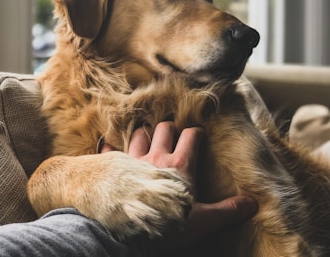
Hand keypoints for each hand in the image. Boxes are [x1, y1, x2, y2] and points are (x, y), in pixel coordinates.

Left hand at [101, 121, 257, 241]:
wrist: (130, 234)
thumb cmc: (168, 227)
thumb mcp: (203, 221)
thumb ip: (227, 211)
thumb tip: (252, 203)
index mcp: (180, 165)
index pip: (191, 136)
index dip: (196, 132)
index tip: (199, 134)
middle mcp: (156, 157)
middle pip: (164, 128)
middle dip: (170, 128)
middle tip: (173, 134)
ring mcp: (133, 160)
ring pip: (139, 134)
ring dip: (144, 133)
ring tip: (148, 138)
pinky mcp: (114, 168)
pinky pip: (110, 149)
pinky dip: (111, 146)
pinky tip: (110, 145)